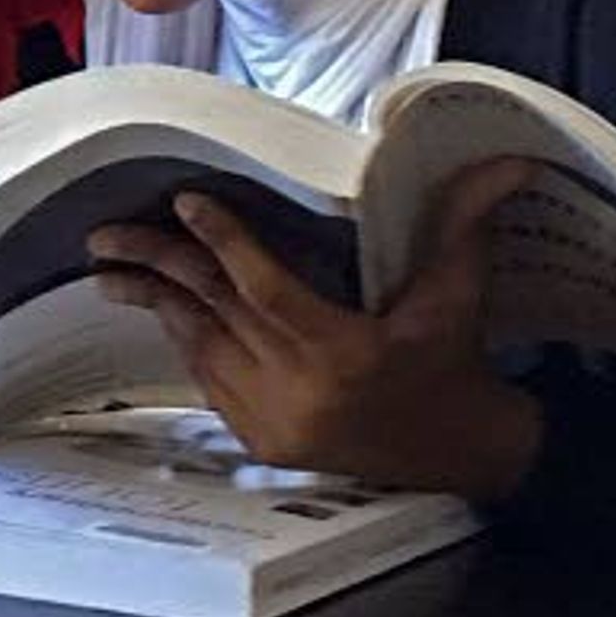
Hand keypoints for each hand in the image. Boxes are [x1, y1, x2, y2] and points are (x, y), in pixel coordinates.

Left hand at [84, 162, 544, 499]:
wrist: (463, 454)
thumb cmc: (456, 361)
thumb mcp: (459, 290)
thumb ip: (465, 220)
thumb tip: (509, 162)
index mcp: (345, 354)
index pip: (266, 287)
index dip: (224, 241)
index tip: (186, 201)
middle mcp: (301, 393)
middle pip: (215, 312)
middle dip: (158, 266)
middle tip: (106, 234)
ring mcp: (276, 423)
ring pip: (200, 346)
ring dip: (157, 303)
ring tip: (110, 268)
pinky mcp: (263, 442)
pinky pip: (211, 378)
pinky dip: (189, 339)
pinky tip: (163, 308)